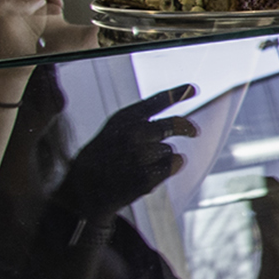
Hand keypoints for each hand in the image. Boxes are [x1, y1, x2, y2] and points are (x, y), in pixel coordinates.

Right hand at [53, 85, 198, 220]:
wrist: (83, 189)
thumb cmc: (104, 155)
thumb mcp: (115, 128)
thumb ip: (144, 115)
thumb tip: (183, 107)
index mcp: (123, 119)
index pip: (156, 101)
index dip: (178, 93)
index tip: (193, 89)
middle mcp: (132, 134)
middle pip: (174, 124)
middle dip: (186, 128)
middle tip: (194, 132)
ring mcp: (139, 157)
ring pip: (170, 150)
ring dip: (162, 156)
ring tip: (139, 164)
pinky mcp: (146, 178)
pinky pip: (173, 165)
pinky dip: (167, 169)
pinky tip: (148, 174)